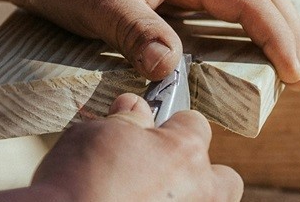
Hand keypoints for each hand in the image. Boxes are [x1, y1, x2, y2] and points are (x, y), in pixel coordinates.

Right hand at [29, 93, 243, 201]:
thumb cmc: (76, 183)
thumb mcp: (96, 135)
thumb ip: (126, 121)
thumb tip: (135, 108)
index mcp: (184, 151)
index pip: (194, 124)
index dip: (170, 125)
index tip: (150, 131)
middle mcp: (199, 190)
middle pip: (222, 178)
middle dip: (199, 174)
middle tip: (162, 175)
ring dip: (185, 198)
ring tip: (147, 198)